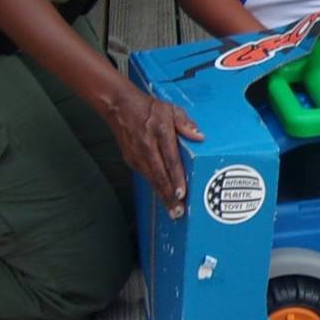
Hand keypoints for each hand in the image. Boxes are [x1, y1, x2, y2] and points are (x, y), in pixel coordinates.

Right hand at [107, 91, 203, 217]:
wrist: (120, 107)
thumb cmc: (149, 109)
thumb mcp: (171, 109)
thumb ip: (186, 123)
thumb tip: (199, 136)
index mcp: (160, 132)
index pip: (170, 159)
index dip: (176, 177)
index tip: (181, 193)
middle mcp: (147, 146)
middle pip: (159, 175)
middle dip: (169, 195)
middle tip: (178, 211)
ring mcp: (137, 155)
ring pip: (151, 180)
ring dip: (162, 196)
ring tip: (172, 211)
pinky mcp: (131, 160)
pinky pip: (145, 177)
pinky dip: (154, 188)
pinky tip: (163, 198)